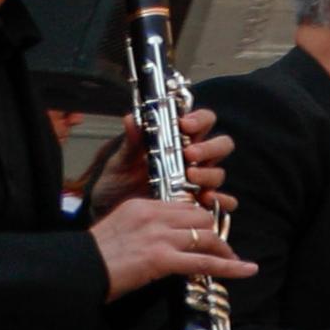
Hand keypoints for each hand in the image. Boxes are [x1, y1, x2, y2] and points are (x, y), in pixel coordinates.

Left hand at [76, 110, 228, 214]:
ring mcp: (198, 182)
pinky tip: (206, 200)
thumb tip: (132, 118)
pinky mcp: (196, 204)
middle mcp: (193, 160)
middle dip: (209, 148)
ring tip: (189, 178)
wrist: (108, 211)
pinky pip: (220, 202)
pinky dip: (220, 201)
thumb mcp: (121, 160)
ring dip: (208, 174)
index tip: (184, 125)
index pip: (203, 121)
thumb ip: (131, 141)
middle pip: (221, 145)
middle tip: (189, 154)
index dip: (199, 120)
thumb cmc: (118, 182)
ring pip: (218, 173)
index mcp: (179, 141)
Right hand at [92, 193, 251, 299]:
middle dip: (214, 233)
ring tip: (233, 261)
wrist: (73, 273)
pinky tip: (245, 269)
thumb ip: (143, 227)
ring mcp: (159, 237)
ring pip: (206, 237)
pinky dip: (229, 267)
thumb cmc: (90, 259)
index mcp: (141, 206)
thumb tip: (163, 238)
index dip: (200, 220)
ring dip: (223, 250)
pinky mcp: (161, 259)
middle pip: (200, 217)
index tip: (206, 232)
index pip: (184, 207)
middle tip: (220, 248)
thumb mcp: (117, 230)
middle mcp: (153, 216)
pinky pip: (205, 262)